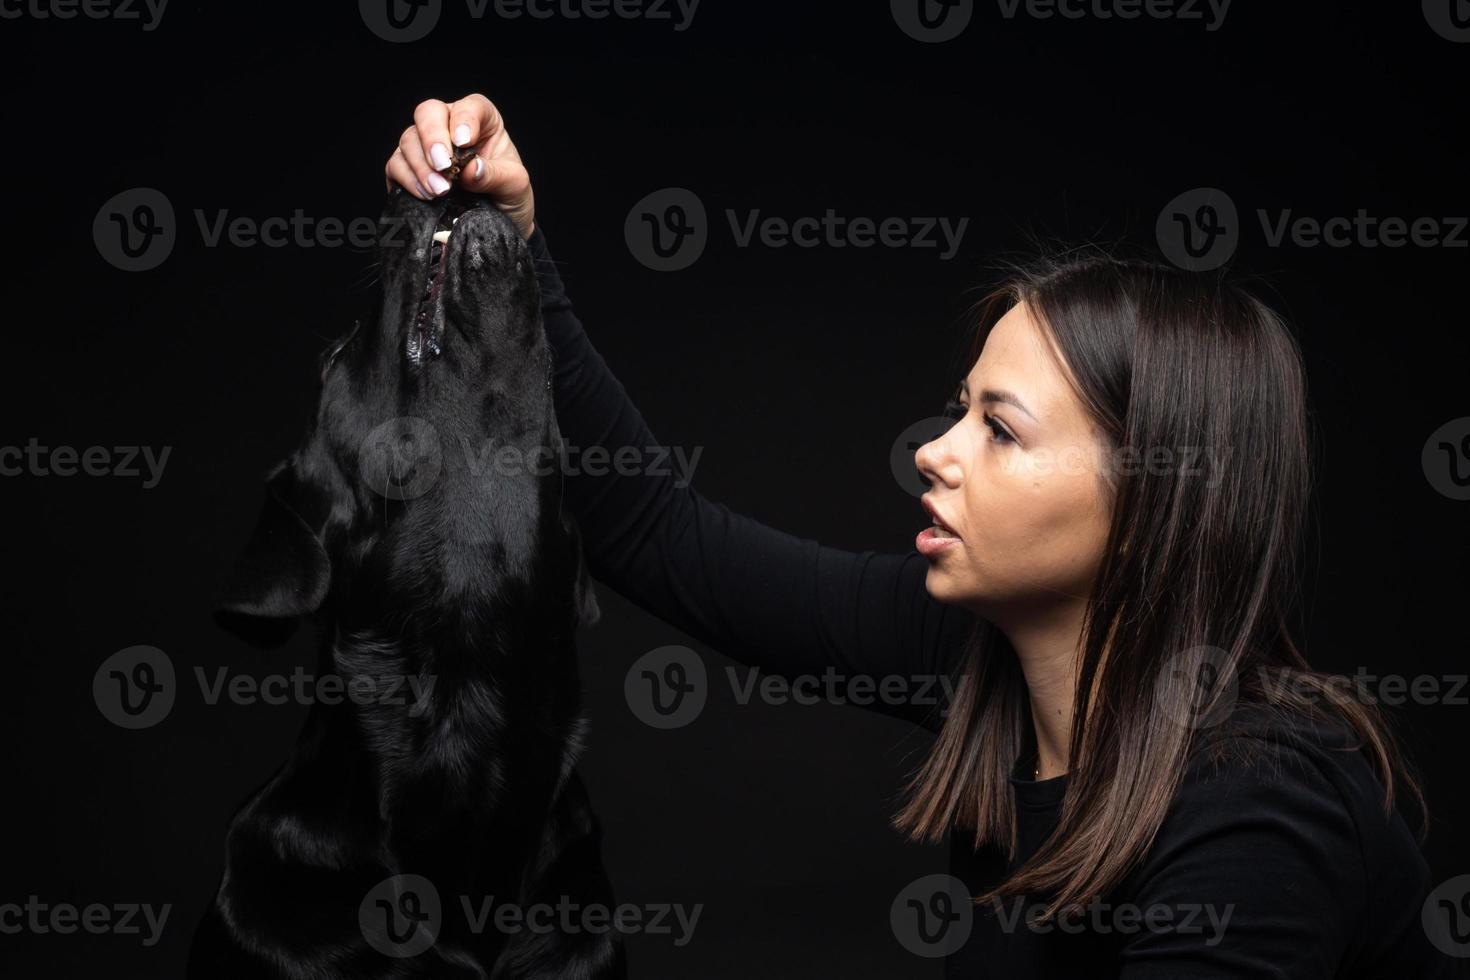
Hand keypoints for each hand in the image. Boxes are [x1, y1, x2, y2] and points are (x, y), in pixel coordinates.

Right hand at [384, 94, 535, 238]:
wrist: (496, 224)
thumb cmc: (509, 196)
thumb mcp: (515, 187)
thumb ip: (496, 176)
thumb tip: (470, 169)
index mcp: (481, 121)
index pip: (469, 106)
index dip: (464, 119)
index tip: (464, 142)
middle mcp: (449, 127)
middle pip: (428, 113)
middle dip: (432, 138)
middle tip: (443, 166)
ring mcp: (426, 147)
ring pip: (409, 139)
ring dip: (421, 166)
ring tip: (440, 190)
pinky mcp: (409, 170)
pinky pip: (396, 165)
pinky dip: (408, 179)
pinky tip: (426, 194)